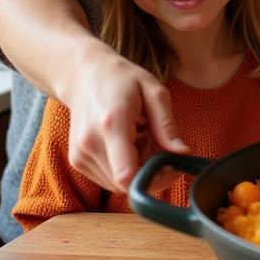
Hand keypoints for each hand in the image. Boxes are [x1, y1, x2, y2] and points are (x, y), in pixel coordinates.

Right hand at [64, 42, 187, 192]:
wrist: (83, 75)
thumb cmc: (122, 79)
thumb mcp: (153, 92)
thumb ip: (167, 125)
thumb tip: (182, 153)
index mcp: (112, 124)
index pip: (127, 175)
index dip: (153, 180)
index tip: (171, 166)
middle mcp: (90, 144)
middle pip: (126, 183)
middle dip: (149, 172)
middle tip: (160, 146)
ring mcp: (80, 155)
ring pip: (117, 185)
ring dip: (136, 169)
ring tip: (141, 139)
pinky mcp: (77, 161)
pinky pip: (107, 179)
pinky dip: (123, 167)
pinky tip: (127, 144)